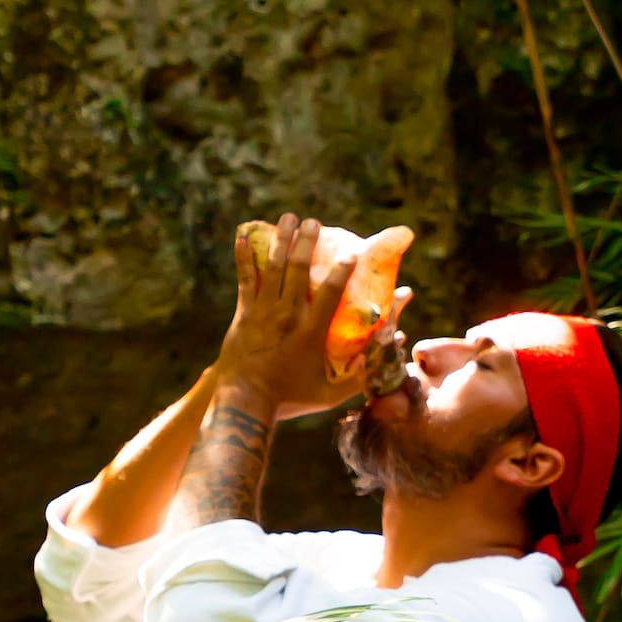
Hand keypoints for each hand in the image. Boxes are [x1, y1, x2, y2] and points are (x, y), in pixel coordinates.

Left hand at [218, 212, 352, 416]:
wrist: (244, 402)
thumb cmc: (290, 400)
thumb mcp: (329, 395)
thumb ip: (357, 378)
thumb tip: (379, 358)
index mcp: (311, 333)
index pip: (330, 295)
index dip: (342, 272)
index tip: (352, 254)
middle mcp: (287, 316)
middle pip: (299, 271)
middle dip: (307, 242)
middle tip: (314, 222)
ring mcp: (263, 312)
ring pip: (273, 268)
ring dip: (282, 240)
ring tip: (289, 218)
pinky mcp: (244, 313)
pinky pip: (245, 279)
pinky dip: (244, 257)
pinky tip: (243, 236)